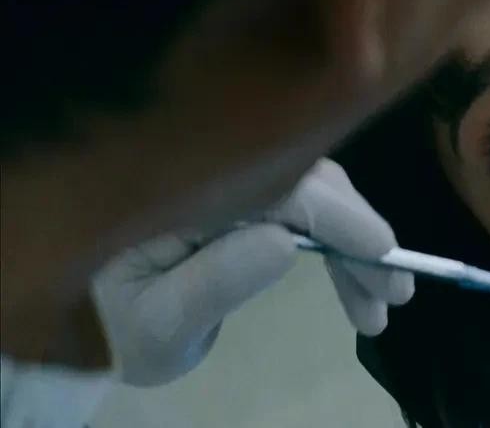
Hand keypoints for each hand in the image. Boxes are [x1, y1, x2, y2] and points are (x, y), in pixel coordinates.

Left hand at [92, 159, 412, 386]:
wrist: (90, 318)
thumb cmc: (119, 322)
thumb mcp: (158, 320)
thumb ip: (215, 281)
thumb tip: (287, 243)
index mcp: (188, 186)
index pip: (281, 186)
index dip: (340, 217)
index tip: (384, 255)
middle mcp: (218, 168)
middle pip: (311, 184)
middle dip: (362, 236)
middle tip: (398, 293)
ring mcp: (236, 179)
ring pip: (319, 197)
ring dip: (359, 246)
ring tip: (384, 303)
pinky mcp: (248, 196)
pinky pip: (308, 210)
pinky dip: (340, 246)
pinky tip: (359, 283)